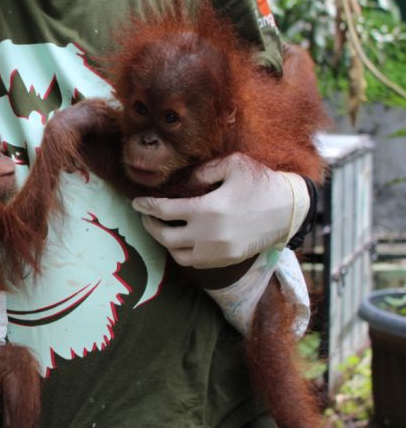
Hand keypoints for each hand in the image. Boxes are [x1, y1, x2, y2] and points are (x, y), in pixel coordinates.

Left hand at [131, 153, 308, 268]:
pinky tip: (181, 239)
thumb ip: (202, 173)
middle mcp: (210, 235)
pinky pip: (195, 262)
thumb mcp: (232, 165)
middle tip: (145, 215)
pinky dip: (182, 252)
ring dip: (164, 242)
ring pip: (178, 254)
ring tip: (161, 227)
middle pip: (165, 236)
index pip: (165, 211)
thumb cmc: (260, 183)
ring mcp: (219, 252)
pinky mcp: (227, 260)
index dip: (146, 206)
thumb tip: (181, 185)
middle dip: (150, 225)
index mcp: (208, 209)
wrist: (291, 209)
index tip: (136, 202)